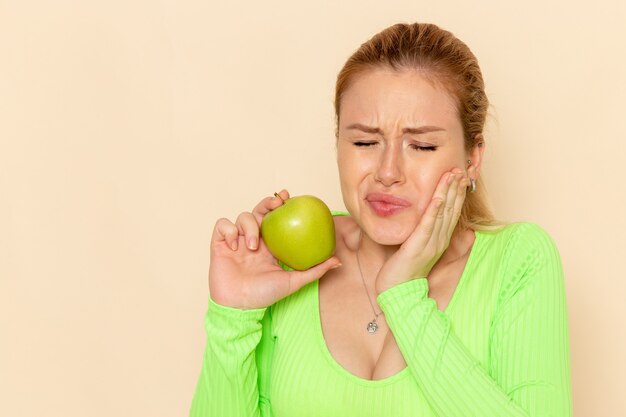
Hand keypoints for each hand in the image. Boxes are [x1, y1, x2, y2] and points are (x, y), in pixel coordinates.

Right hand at [208, 189, 341, 309]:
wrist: (239, 306)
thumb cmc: (264, 296)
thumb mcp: (294, 281)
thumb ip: (315, 270)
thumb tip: (338, 261)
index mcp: (269, 245)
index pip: (276, 219)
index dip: (280, 204)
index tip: (289, 196)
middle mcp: (253, 240)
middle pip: (259, 211)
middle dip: (267, 203)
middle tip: (277, 204)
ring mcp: (236, 241)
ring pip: (242, 216)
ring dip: (249, 226)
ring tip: (253, 246)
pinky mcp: (219, 244)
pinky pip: (222, 225)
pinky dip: (229, 230)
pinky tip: (235, 244)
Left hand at [375, 169, 468, 293]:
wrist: (398, 291)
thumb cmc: (405, 268)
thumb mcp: (418, 247)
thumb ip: (425, 233)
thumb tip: (430, 218)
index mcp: (440, 239)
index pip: (452, 212)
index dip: (457, 193)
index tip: (459, 176)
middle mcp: (439, 240)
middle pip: (451, 209)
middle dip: (456, 188)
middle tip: (460, 169)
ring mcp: (430, 243)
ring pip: (442, 214)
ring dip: (448, 193)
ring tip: (452, 175)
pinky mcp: (418, 247)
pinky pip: (428, 226)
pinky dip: (434, 210)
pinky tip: (438, 197)